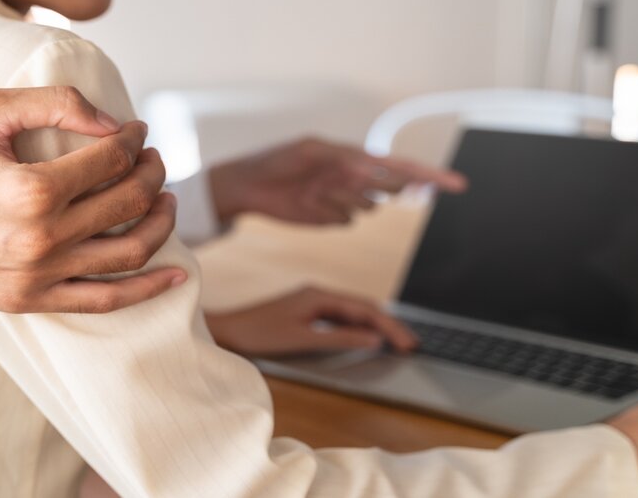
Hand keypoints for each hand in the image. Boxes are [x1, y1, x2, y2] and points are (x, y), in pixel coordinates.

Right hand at [0, 87, 186, 313]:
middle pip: (127, 202)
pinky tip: (177, 272)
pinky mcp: (29, 300)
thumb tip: (112, 122)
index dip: (133, 140)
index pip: (111, 160)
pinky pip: (103, 300)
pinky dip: (147, 288)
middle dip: (152, 174)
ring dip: (160, 223)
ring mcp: (37, 276)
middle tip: (153, 159)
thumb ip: (54, 102)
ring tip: (166, 201)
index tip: (136, 132)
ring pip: (128, 253)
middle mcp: (40, 239)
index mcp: (30, 189)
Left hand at [205, 286, 416, 356]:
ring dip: (374, 326)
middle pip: (363, 307)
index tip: (408, 343)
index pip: (365, 309)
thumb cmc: (258, 334)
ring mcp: (311, 300)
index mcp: (318, 295)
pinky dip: (357, 327)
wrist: (227, 330)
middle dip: (389, 325)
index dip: (390, 326)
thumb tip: (373, 338)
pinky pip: (339, 316)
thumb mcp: (302, 339)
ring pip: (352, 311)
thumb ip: (339, 338)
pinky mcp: (305, 310)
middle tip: (410, 344)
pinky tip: (365, 337)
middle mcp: (317, 293)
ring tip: (395, 342)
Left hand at [209, 137, 466, 224]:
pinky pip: (347, 222)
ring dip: (345, 199)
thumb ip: (343, 159)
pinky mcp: (332, 218)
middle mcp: (356, 177)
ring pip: (368, 208)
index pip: (401, 165)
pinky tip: (308, 204)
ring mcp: (346, 199)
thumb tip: (371, 167)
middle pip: (392, 187)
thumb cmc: (278, 160)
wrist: (250, 186)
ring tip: (313, 189)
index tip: (456, 184)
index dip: (430, 176)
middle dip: (384, 186)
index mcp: (355, 156)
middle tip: (350, 179)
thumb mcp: (310, 151)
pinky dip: (331, 214)